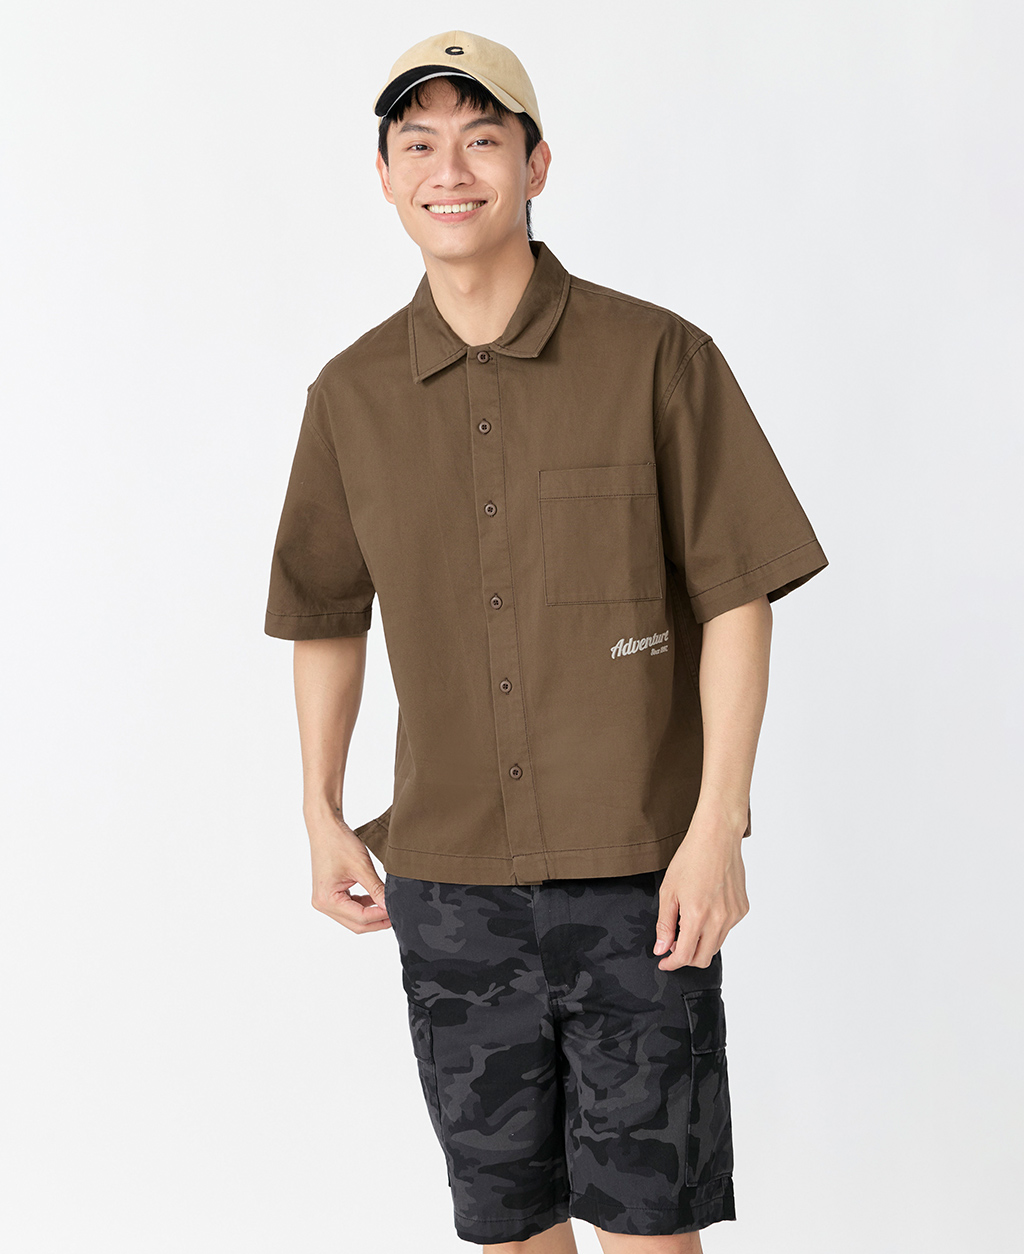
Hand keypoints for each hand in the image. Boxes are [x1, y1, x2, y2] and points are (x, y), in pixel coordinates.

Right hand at [305, 808, 390, 932]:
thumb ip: (376, 889)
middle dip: (377, 920)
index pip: (360, 917)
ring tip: (390, 907)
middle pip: (356, 923)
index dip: (381, 916)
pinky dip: (363, 906)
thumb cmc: (338, 842)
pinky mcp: (329, 894)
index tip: (398, 911)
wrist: (325, 826)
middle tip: (397, 915)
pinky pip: (349, 908)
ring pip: (353, 918)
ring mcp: (324, 900)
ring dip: (371, 914)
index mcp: (327, 899)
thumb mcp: (362, 867)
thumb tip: (391, 906)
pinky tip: (377, 899)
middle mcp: (322, 904)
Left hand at [653, 811, 749, 968]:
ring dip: (700, 943)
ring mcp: (733, 915)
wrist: (716, 838)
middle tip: (674, 947)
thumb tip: (661, 949)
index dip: (671, 964)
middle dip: (686, 959)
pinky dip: (714, 928)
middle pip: (704, 958)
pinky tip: (706, 909)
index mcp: (697, 916)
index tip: (664, 962)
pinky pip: (727, 929)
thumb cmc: (690, 859)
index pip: (685, 957)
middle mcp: (719, 920)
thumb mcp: (668, 891)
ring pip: (716, 945)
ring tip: (688, 924)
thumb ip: (665, 924)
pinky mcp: (742, 909)